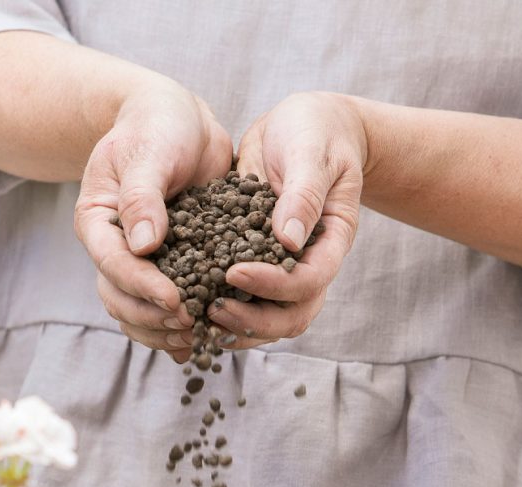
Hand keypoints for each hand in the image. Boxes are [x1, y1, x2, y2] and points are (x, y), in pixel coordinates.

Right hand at [74, 82, 232, 360]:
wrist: (178, 120)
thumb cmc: (157, 125)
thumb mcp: (149, 151)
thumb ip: (143, 196)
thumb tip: (143, 245)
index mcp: (98, 221)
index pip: (112, 263)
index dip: (142, 286)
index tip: (175, 300)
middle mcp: (113, 247)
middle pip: (119, 297)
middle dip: (152, 316)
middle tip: (190, 323)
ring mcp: (139, 260)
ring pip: (137, 311)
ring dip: (163, 330)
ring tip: (196, 337)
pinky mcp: (168, 265)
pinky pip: (163, 306)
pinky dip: (178, 326)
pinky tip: (202, 342)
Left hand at [214, 92, 365, 348]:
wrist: (304, 125)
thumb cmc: (314, 132)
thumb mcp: (310, 154)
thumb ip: (302, 194)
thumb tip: (288, 239)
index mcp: (331, 240)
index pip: (310, 280)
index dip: (274, 285)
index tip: (234, 272)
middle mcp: (311, 263)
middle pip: (292, 316)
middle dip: (253, 320)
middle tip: (211, 310)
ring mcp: (285, 268)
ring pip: (270, 319)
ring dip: (236, 326)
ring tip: (198, 318)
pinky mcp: (259, 263)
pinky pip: (246, 300)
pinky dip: (222, 310)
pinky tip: (191, 308)